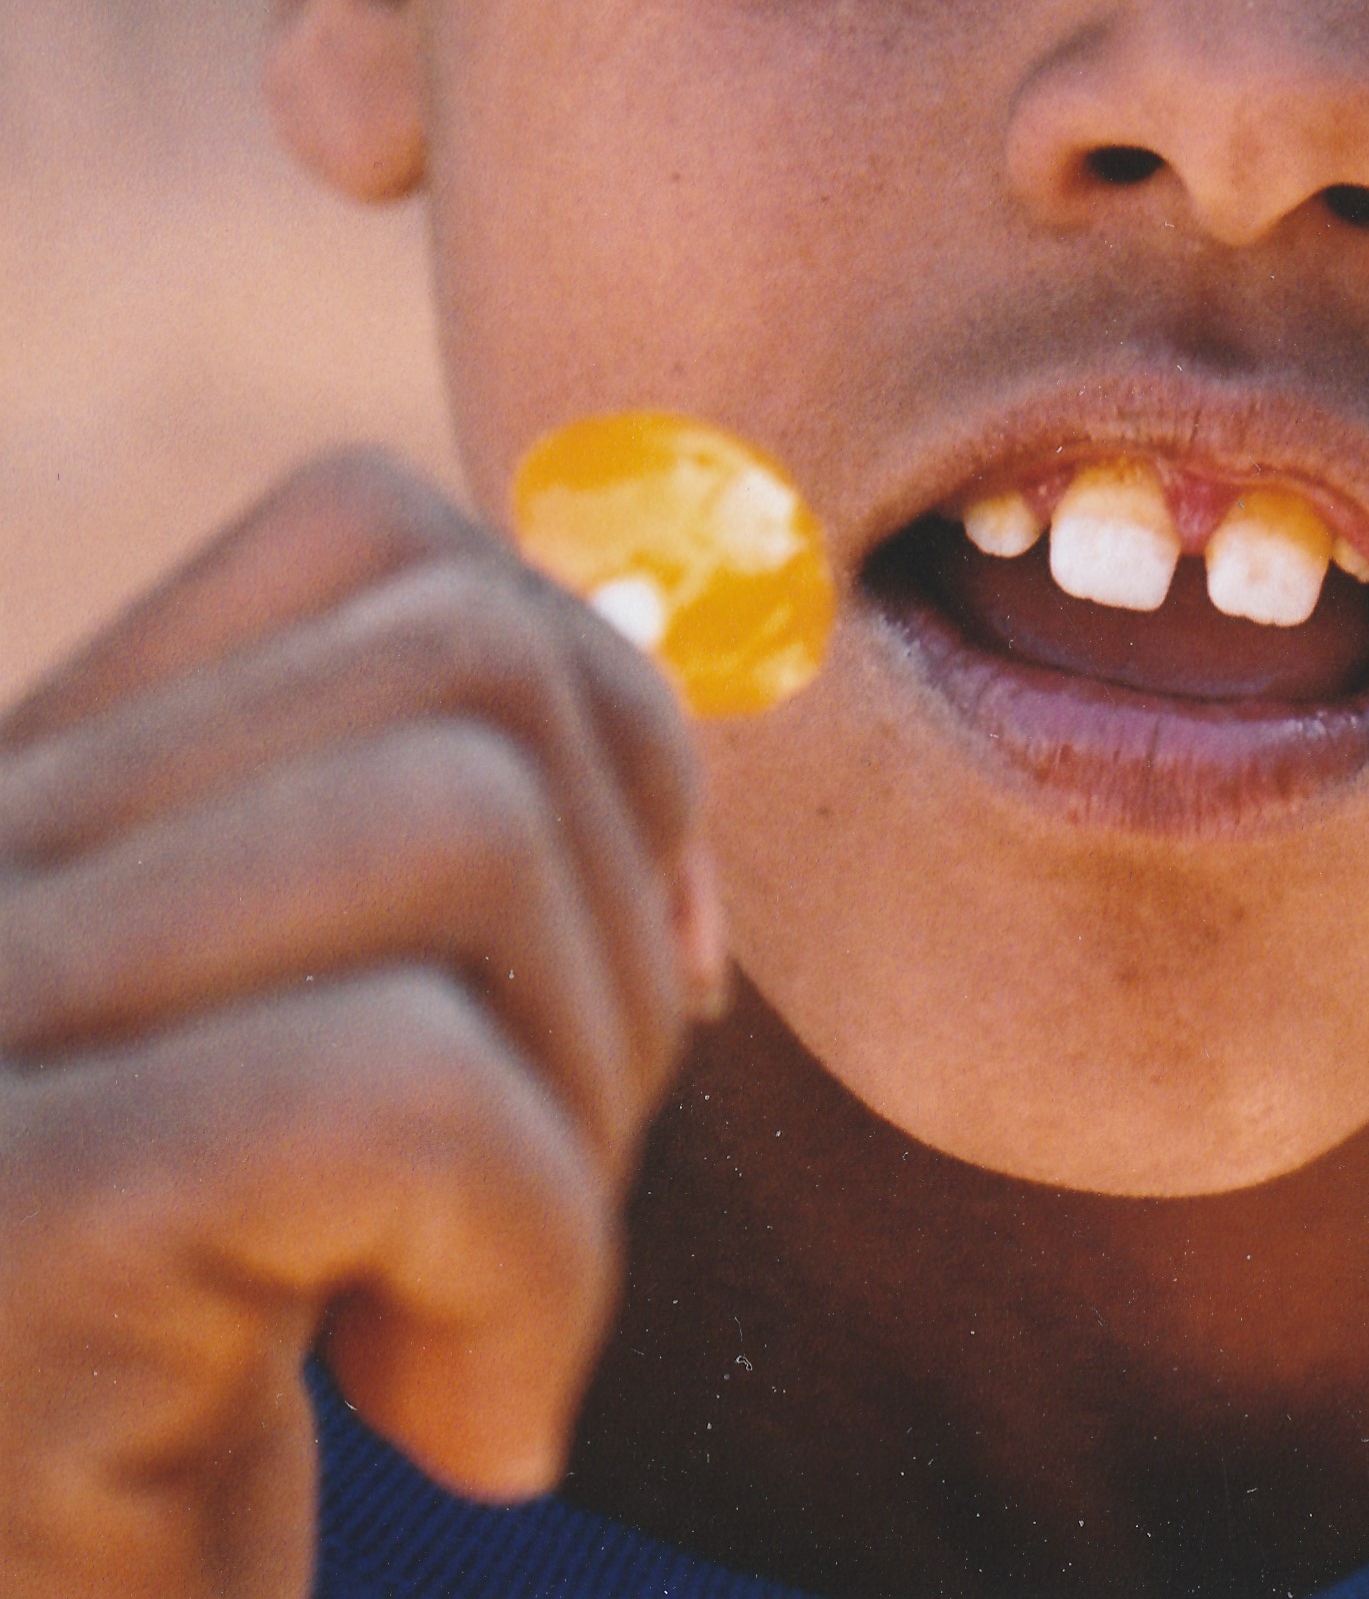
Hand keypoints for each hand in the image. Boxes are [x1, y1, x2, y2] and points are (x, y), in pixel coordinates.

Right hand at [0, 448, 721, 1598]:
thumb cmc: (185, 1436)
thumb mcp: (298, 1075)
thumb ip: (412, 841)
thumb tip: (703, 636)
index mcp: (16, 806)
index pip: (367, 528)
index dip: (598, 713)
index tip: (644, 963)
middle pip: (467, 656)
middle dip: (622, 915)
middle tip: (551, 1187)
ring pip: (467, 823)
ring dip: (587, 1102)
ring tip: (486, 1318)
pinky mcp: (13, 1227)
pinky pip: (420, 1094)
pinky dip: (537, 1272)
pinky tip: (463, 1433)